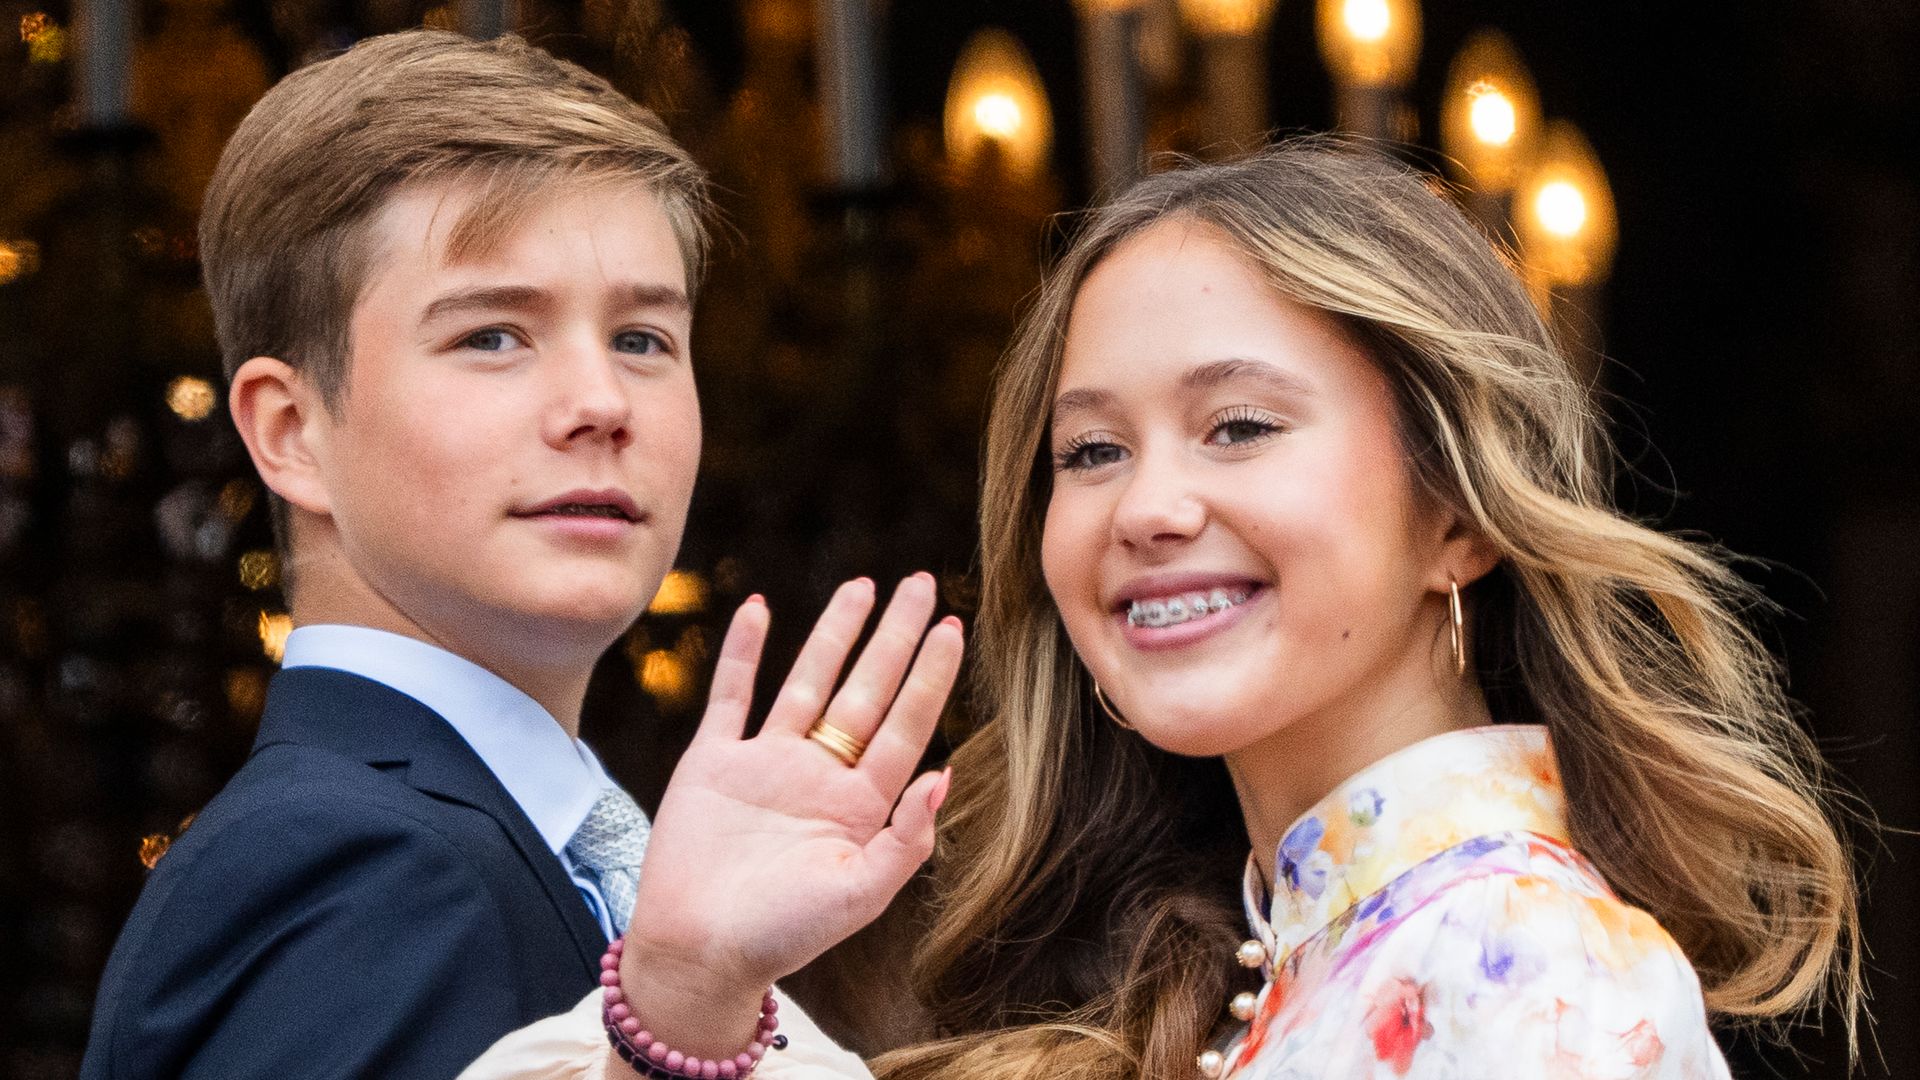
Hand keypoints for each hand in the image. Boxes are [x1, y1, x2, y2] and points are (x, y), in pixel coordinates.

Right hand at [616, 574, 962, 1057]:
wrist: (696, 954)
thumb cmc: (781, 936)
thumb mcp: (858, 896)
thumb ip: (905, 841)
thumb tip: (944, 776)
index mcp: (859, 807)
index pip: (905, 726)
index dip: (930, 676)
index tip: (952, 626)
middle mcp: (818, 776)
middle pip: (866, 690)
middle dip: (895, 637)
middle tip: (922, 583)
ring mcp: (765, 764)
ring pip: (807, 682)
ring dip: (833, 633)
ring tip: (863, 586)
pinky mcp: (713, 762)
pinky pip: (731, 695)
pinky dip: (741, 651)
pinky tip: (758, 608)